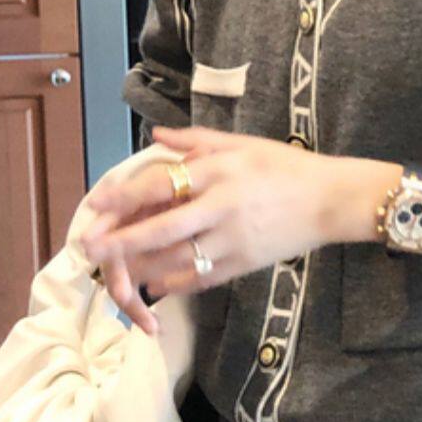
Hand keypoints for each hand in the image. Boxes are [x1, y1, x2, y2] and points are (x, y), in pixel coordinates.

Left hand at [80, 125, 346, 314]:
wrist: (330, 201)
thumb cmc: (286, 168)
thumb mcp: (243, 143)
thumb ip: (196, 141)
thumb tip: (157, 135)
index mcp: (219, 172)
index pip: (163, 183)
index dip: (125, 194)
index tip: (97, 202)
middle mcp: (223, 207)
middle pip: (164, 228)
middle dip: (123, 241)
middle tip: (90, 248)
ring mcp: (234, 240)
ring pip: (179, 259)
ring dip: (143, 267)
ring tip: (114, 271)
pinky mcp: (245, 264)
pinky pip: (202, 278)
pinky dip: (176, 284)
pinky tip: (154, 286)